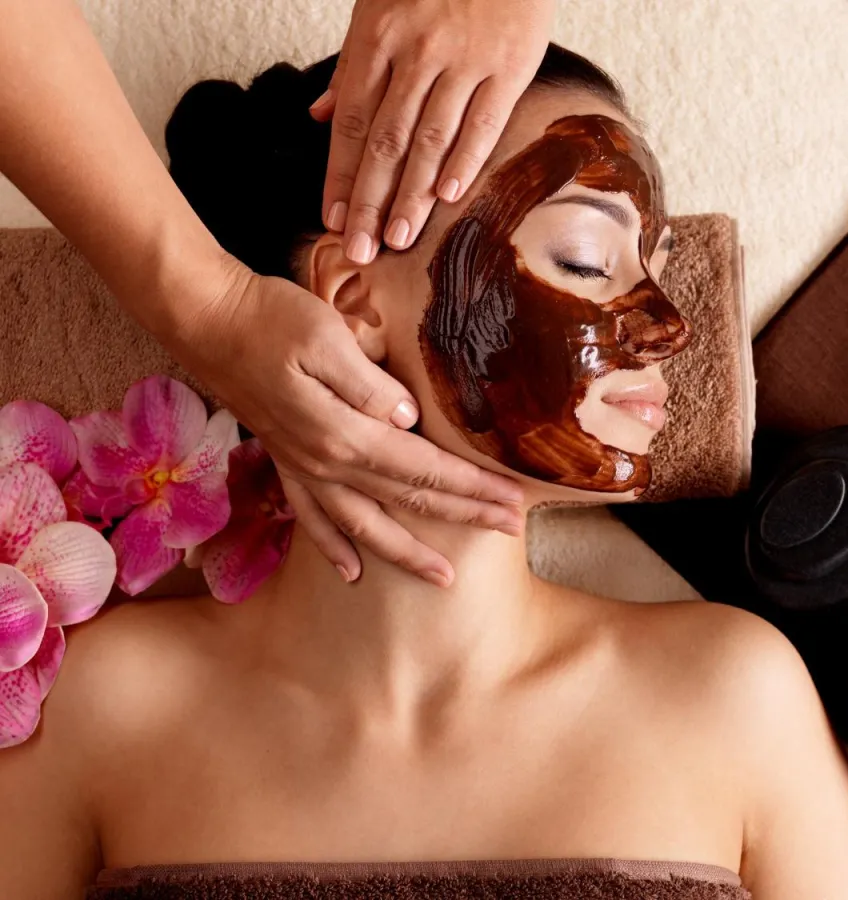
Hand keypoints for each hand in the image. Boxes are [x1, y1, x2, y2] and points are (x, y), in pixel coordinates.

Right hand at [171, 258, 524, 586]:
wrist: (204, 319)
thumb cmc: (270, 318)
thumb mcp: (327, 337)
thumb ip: (370, 386)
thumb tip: (410, 420)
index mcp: (344, 432)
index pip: (425, 469)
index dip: (472, 487)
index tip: (513, 500)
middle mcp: (325, 463)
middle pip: (408, 500)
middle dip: (464, 517)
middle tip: (511, 530)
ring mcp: (302, 468)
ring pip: (364, 526)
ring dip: (407, 553)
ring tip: (442, 578)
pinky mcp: (285, 462)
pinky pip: (312, 519)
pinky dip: (334, 549)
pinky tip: (352, 573)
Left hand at [310, 0, 554, 262]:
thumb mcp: (378, 8)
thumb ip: (351, 66)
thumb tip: (317, 114)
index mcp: (378, 39)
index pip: (351, 121)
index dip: (340, 175)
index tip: (333, 220)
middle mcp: (417, 54)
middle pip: (386, 140)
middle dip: (369, 201)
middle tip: (360, 249)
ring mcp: (464, 61)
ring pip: (431, 139)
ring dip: (412, 195)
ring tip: (398, 238)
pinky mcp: (509, 65)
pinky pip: (484, 120)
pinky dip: (466, 160)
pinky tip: (449, 197)